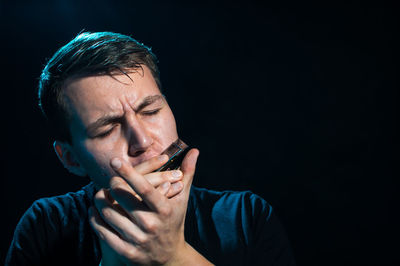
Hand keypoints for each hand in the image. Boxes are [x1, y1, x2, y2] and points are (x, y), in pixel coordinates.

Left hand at [89, 149, 205, 264]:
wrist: (170, 256)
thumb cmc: (174, 220)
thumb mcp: (182, 199)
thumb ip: (187, 174)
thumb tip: (195, 150)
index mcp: (164, 209)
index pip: (144, 188)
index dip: (128, 173)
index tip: (115, 160)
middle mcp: (151, 224)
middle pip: (122, 198)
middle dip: (112, 186)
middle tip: (110, 181)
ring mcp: (138, 239)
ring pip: (109, 214)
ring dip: (101, 201)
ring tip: (101, 194)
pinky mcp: (126, 252)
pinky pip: (103, 232)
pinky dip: (95, 219)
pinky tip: (95, 210)